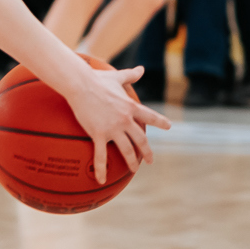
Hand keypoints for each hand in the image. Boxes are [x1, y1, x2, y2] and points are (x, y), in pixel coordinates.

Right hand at [61, 63, 167, 183]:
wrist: (80, 84)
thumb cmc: (97, 79)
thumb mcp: (117, 76)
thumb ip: (131, 75)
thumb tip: (140, 69)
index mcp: (131, 107)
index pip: (150, 117)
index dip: (161, 122)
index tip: (169, 127)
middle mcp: (125, 120)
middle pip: (141, 140)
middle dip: (147, 152)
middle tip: (151, 160)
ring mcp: (113, 129)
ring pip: (127, 150)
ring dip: (132, 162)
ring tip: (134, 170)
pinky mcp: (98, 134)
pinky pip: (101, 156)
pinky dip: (101, 169)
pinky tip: (101, 180)